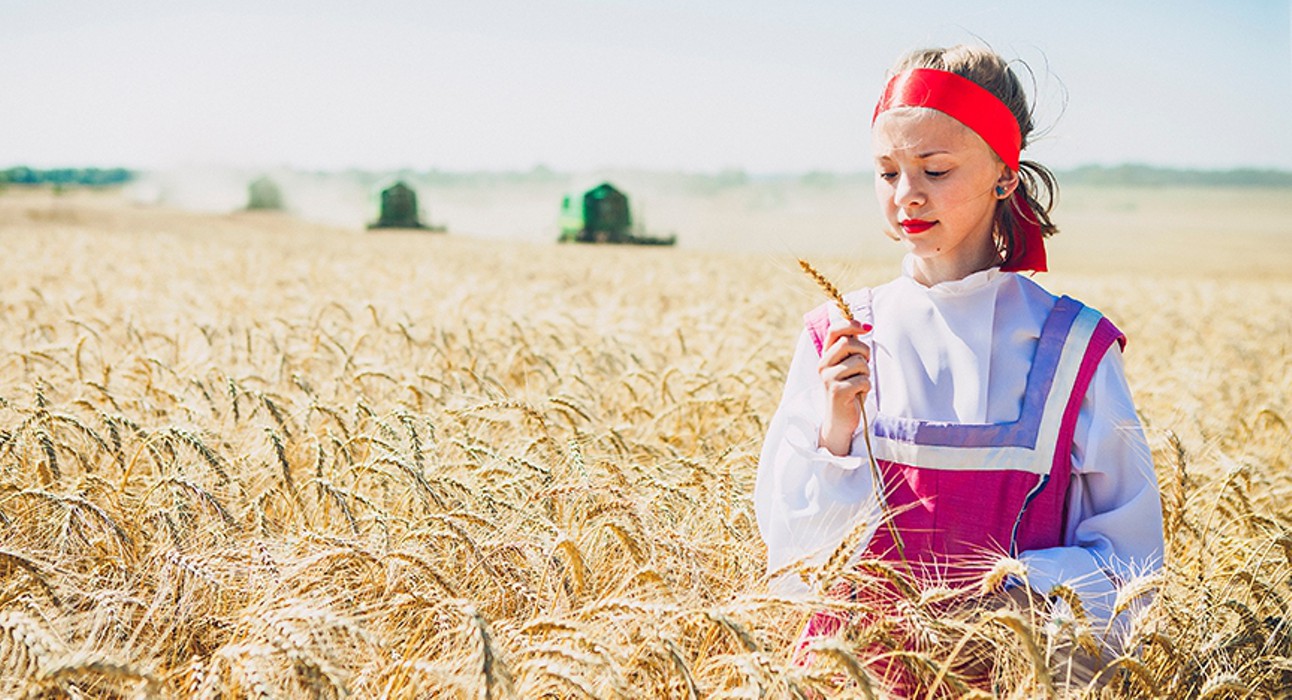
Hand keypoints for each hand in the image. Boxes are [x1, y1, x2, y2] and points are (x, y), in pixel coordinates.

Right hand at [817, 320, 871, 455]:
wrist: (839, 420)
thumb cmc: (848, 390)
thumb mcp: (847, 366)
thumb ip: (851, 348)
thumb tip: (864, 326)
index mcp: (825, 356)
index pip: (834, 331)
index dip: (851, 324)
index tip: (866, 327)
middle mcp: (823, 365)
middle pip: (849, 343)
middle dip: (864, 352)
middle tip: (864, 365)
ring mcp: (829, 378)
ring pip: (860, 362)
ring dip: (866, 373)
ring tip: (859, 383)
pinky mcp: (838, 392)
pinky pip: (863, 380)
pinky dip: (866, 387)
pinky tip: (858, 394)